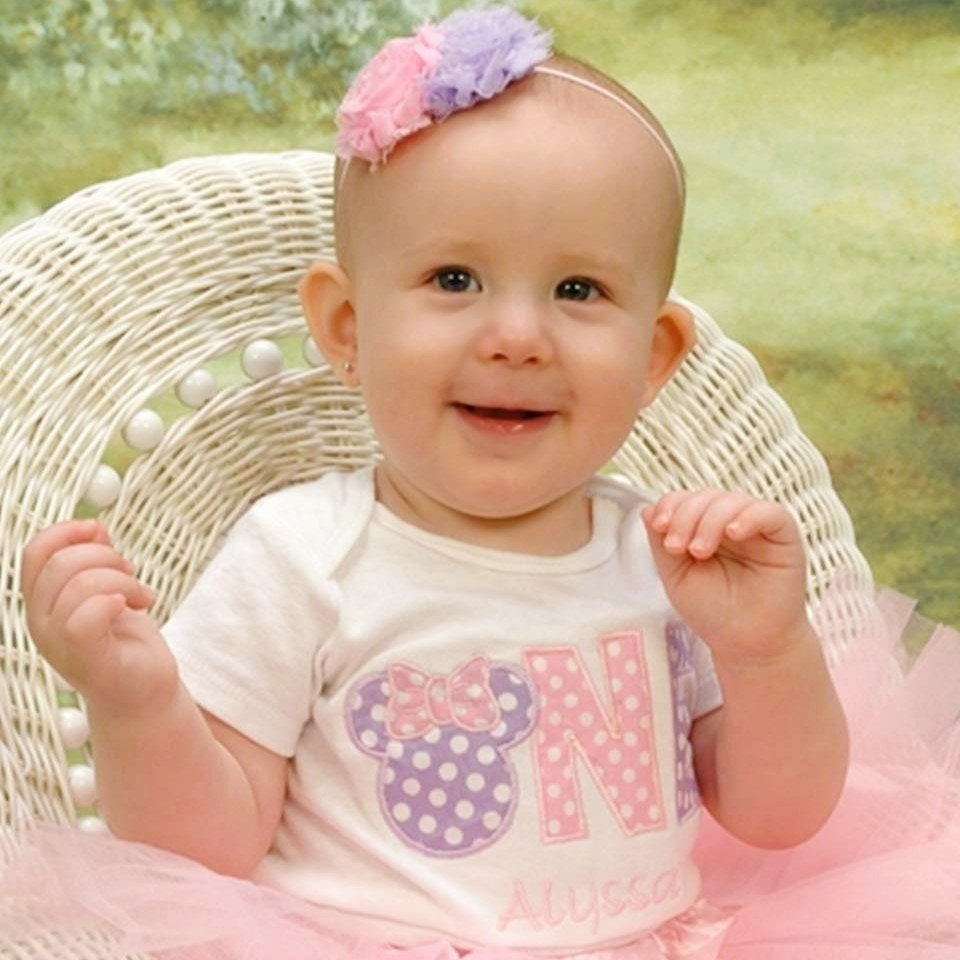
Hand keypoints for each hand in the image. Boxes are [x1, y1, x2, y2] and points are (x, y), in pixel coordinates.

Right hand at [21, 519, 178, 716]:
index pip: (35, 553)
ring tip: (140, 595)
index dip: (66, 531)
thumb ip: (97, 561)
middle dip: (107, 557)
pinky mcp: (86, 662)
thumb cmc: (126, 642)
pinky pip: (85, 619)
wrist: (144, 692)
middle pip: (62, 564)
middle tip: (131, 574)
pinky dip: (115, 601)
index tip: (100, 530)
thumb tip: (95, 529)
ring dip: (124, 581)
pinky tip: (133, 607)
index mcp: (42, 602)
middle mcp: (41, 624)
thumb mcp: (109, 590)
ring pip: (81, 585)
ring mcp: (60, 646)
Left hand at [642, 490, 811, 665]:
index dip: (670, 505)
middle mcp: (729, 522)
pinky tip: (734, 533)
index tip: (659, 526)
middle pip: (706, 497)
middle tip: (678, 547)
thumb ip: (661, 543)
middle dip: (685, 516)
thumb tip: (648, 509)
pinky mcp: (783, 536)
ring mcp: (756, 527)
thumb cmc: (713, 612)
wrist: (748, 645)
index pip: (685, 500)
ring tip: (700, 551)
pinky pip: (770, 512)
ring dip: (710, 520)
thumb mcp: (676, 576)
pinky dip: (749, 517)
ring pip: (733, 500)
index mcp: (702, 528)